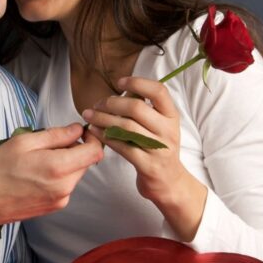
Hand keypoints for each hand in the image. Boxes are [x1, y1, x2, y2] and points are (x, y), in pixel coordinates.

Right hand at [0, 123, 103, 235]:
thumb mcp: (23, 142)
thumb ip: (55, 135)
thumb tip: (77, 130)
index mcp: (58, 168)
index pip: (95, 152)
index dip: (93, 138)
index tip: (82, 132)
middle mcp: (64, 187)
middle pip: (86, 162)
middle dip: (75, 149)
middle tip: (51, 143)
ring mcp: (61, 199)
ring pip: (75, 173)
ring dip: (66, 162)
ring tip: (39, 159)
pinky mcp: (55, 206)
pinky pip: (66, 185)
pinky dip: (58, 175)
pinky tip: (37, 173)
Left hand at [82, 76, 206, 240]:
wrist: (168, 181)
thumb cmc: (157, 148)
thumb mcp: (159, 126)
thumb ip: (145, 109)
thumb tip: (121, 90)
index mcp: (172, 116)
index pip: (159, 91)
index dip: (138, 83)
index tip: (120, 82)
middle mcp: (168, 131)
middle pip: (137, 108)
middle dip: (111, 103)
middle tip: (96, 104)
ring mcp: (159, 149)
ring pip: (126, 127)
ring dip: (103, 119)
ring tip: (89, 116)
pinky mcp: (148, 165)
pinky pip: (122, 147)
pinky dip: (105, 137)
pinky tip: (95, 132)